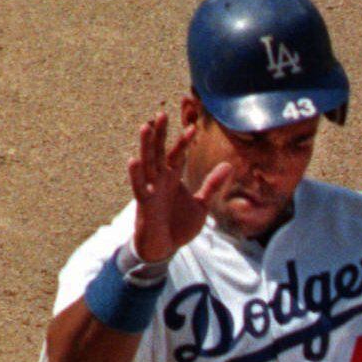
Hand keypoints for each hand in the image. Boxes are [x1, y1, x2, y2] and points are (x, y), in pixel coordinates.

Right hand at [127, 110, 233, 263]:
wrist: (165, 248)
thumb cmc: (179, 225)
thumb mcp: (201, 205)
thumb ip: (212, 185)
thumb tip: (228, 165)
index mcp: (173, 178)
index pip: (178, 155)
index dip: (184, 142)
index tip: (193, 126)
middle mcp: (160, 179)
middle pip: (160, 152)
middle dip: (161, 135)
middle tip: (161, 114)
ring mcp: (151, 189)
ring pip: (147, 164)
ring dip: (146, 146)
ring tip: (145, 127)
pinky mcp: (144, 203)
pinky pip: (139, 186)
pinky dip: (136, 174)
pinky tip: (133, 160)